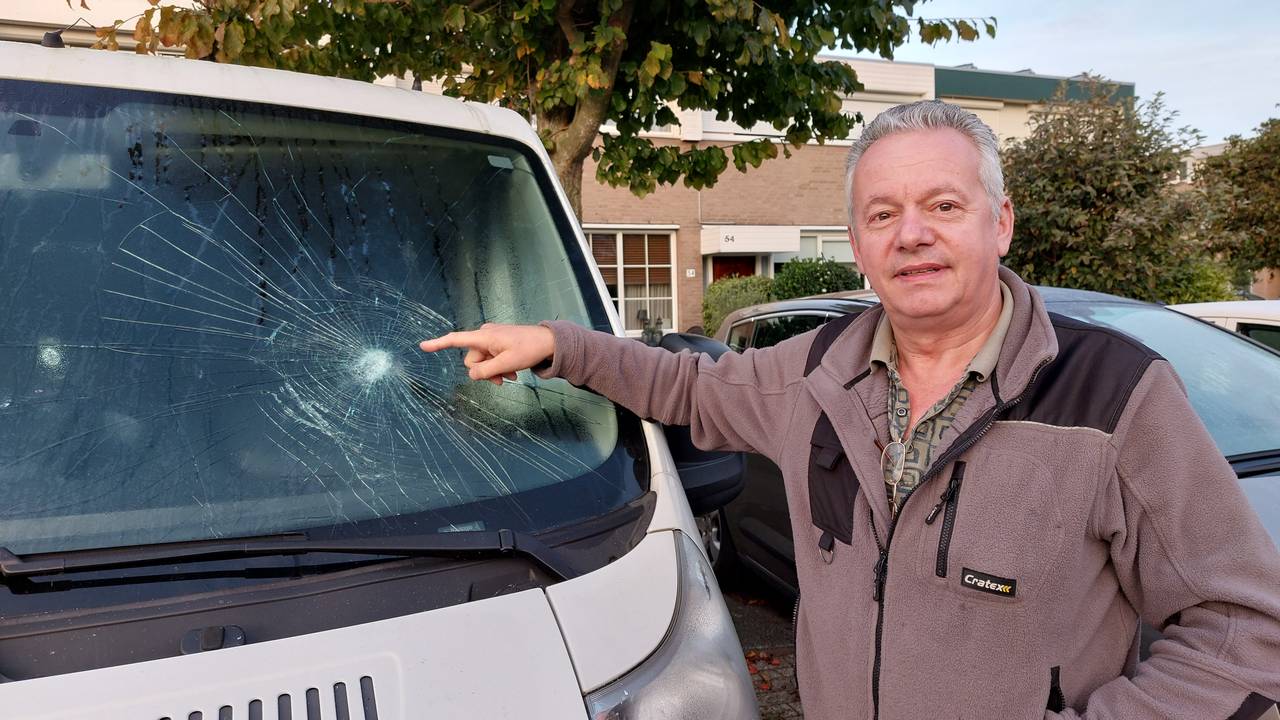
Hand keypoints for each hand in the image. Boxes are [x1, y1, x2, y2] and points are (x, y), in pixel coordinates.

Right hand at [419, 323, 555, 385]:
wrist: (549, 342)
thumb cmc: (528, 350)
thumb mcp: (506, 365)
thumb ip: (485, 371)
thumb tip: (471, 374)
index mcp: (483, 337)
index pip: (455, 340)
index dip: (438, 344)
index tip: (423, 346)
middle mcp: (484, 335)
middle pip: (472, 359)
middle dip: (484, 371)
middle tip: (503, 379)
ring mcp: (492, 338)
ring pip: (483, 361)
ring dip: (494, 371)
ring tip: (511, 376)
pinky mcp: (499, 342)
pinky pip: (491, 358)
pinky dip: (499, 366)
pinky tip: (512, 372)